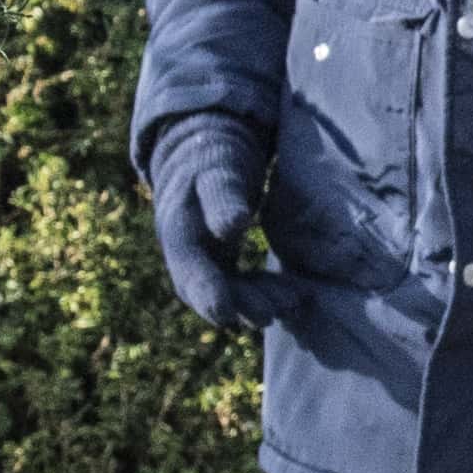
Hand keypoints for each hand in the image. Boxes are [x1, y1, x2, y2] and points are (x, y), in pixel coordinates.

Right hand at [143, 124, 291, 330]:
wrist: (207, 158)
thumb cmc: (212, 159)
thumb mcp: (216, 172)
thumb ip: (222, 198)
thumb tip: (233, 226)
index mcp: (178, 235)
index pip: (190, 273)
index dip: (207, 294)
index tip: (226, 314)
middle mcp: (187, 258)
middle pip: (211, 292)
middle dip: (242, 305)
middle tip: (276, 311)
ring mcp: (204, 265)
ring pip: (229, 295)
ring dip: (258, 303)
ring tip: (295, 302)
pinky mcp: (222, 267)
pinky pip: (242, 288)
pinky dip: (265, 293)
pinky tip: (295, 295)